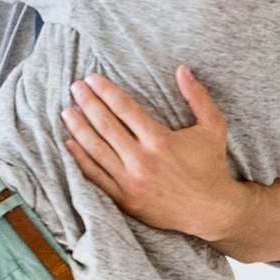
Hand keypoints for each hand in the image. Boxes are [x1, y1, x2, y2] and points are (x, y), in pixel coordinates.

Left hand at [64, 66, 244, 245]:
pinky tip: (70, 144)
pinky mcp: (124, 199)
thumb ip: (197, 97)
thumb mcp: (213, 127)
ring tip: (66, 112)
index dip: (105, 91)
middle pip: (105, 125)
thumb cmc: (211, 165)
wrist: (211, 210)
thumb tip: (182, 69)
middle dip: (88, 103)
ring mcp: (130, 182)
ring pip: (96, 150)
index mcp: (159, 140)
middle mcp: (141, 160)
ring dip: (78, 128)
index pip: (124, 108)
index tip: (92, 79)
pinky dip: (80, 159)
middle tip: (75, 88)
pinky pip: (96, 176)